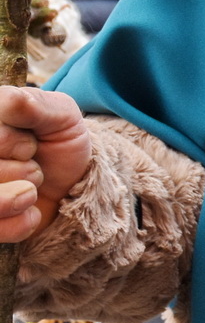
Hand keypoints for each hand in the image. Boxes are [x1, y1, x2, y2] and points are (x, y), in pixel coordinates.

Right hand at [0, 87, 90, 241]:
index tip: (30, 143)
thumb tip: (12, 100)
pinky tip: (31, 211)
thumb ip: (34, 105)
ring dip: (18, 197)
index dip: (13, 142)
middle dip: (21, 170)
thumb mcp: (59, 115)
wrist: (74, 181)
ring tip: (33, 189)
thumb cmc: (59, 142)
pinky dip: (21, 222)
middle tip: (34, 165)